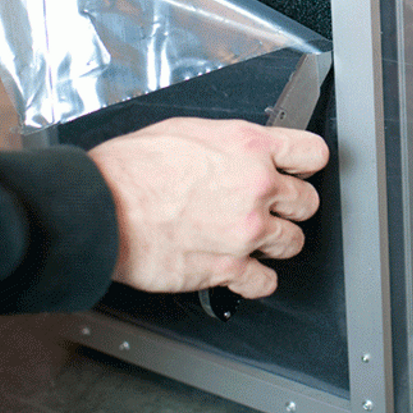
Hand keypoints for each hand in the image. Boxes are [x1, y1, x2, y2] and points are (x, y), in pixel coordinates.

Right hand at [88, 118, 327, 299]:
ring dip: (276, 242)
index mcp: (247, 146)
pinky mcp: (228, 268)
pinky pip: (265, 281)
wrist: (101, 208)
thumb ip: (226, 144)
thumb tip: (238, 151)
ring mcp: (245, 231)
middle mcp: (255, 187)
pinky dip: (256, 279)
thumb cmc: (130, 168)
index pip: (311, 152)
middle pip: (307, 202)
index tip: (301, 170)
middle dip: (291, 206)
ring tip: (252, 237)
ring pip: (292, 243)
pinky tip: (241, 268)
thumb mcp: (186, 131)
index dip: (307, 164)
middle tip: (272, 208)